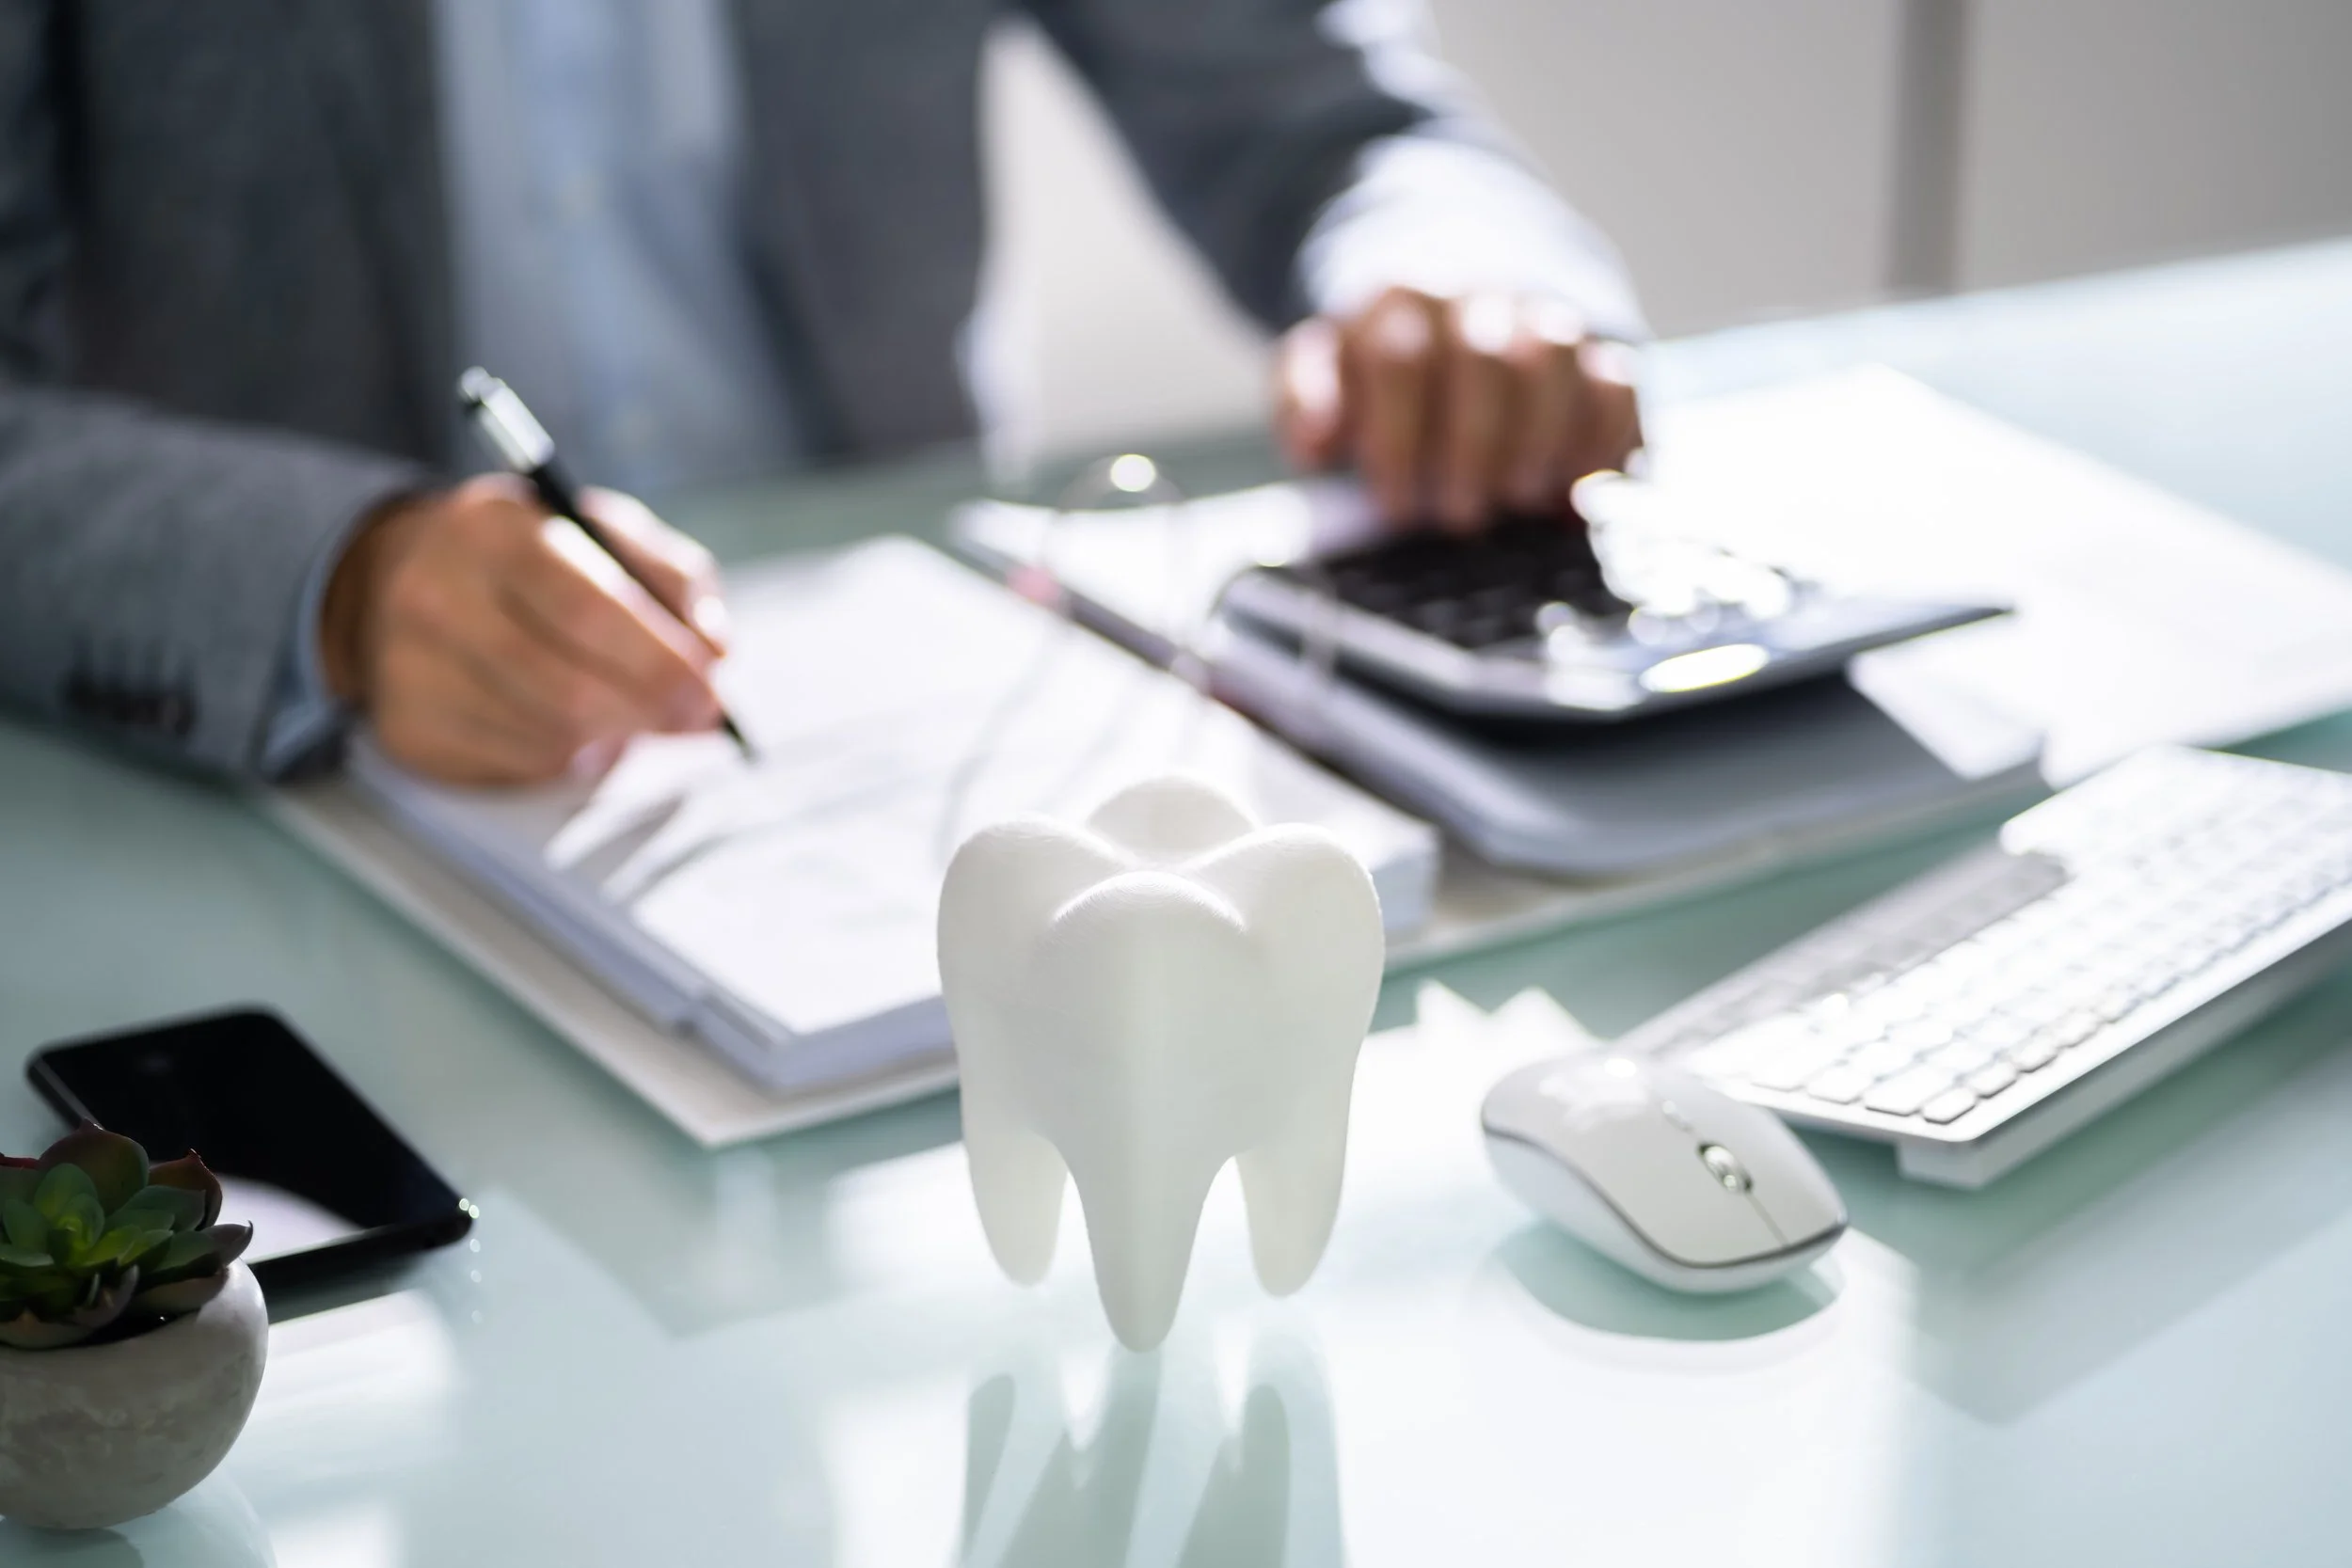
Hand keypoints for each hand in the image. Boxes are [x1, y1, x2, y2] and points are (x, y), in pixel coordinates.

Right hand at [320, 475, 732, 784]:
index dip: (659, 663)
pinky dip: (568, 754)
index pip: (587, 611)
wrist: (394, 575)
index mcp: (493, 533)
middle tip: (698, 720)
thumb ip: (672, 579)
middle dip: (650, 714)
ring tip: (629, 709)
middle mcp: (436, 599)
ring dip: (613, 736)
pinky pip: (520, 765)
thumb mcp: (601, 532)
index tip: (712, 693)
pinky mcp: (409, 730)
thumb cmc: (527, 555)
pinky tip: (570, 722)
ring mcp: (410, 670)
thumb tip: (716, 651)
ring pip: (551, 737)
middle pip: (569, 690)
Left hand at [1275, 286, 1642, 529]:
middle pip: (1484, 360)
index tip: (1395, 507)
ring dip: (1538, 441)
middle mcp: (1478, 298)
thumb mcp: (1322, 373)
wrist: (1454, 299)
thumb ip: (1305, 401)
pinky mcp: (1599, 350)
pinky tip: (1572, 494)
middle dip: (1472, 447)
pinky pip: (1618, 384)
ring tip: (1517, 501)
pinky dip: (1602, 443)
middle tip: (1459, 517)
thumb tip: (1315, 440)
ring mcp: (1544, 318)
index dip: (1397, 441)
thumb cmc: (1380, 367)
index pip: (1399, 362)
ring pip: (1556, 362)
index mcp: (1399, 303)